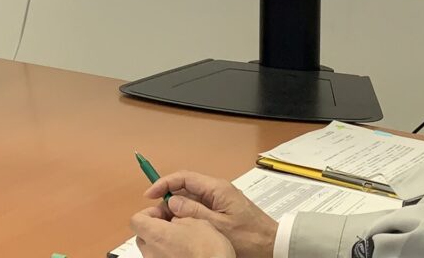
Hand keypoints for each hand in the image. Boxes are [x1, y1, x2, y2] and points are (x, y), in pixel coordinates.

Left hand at [131, 206, 234, 257]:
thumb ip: (179, 215)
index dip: (149, 212)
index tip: (164, 211)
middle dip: (155, 227)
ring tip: (182, 240)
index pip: (136, 220)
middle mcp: (151, 253)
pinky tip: (185, 253)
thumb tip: (172, 216)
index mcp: (155, 235)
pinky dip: (168, 255)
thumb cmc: (208, 250)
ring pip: (151, 250)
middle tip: (174, 224)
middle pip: (142, 235)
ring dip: (162, 242)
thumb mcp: (196, 221)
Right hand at [144, 170, 277, 257]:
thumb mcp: (218, 225)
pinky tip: (181, 225)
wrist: (273, 245)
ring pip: (190, 198)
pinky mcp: (222, 210)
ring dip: (176, 207)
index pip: (184, 177)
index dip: (164, 183)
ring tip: (166, 221)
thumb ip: (194, 211)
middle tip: (156, 214)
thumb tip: (172, 201)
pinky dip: (187, 214)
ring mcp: (220, 200)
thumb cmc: (251, 237)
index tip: (150, 194)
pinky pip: (199, 207)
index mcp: (217, 188)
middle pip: (185, 186)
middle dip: (167, 197)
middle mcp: (217, 190)